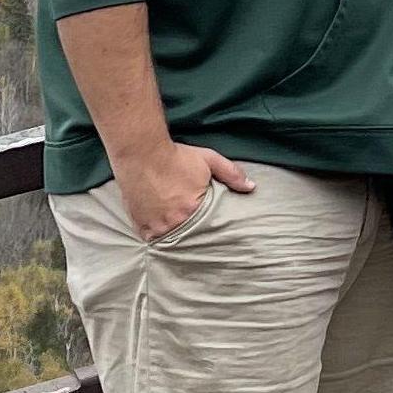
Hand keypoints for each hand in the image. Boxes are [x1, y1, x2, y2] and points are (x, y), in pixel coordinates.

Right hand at [116, 142, 255, 241]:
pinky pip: (151, 238)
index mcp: (193, 209)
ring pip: (170, 239)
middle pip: (189, 236)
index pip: (209, 228)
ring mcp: (156, 226)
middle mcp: (174, 222)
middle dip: (192, 232)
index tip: (210, 225)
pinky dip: (156, 234)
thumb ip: (231, 174)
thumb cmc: (176, 156)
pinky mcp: (140, 225)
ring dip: (174, 234)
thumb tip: (251, 187)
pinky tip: (161, 225)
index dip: (210, 227)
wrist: (142, 152)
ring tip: (177, 227)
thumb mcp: (209, 160)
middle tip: (194, 229)